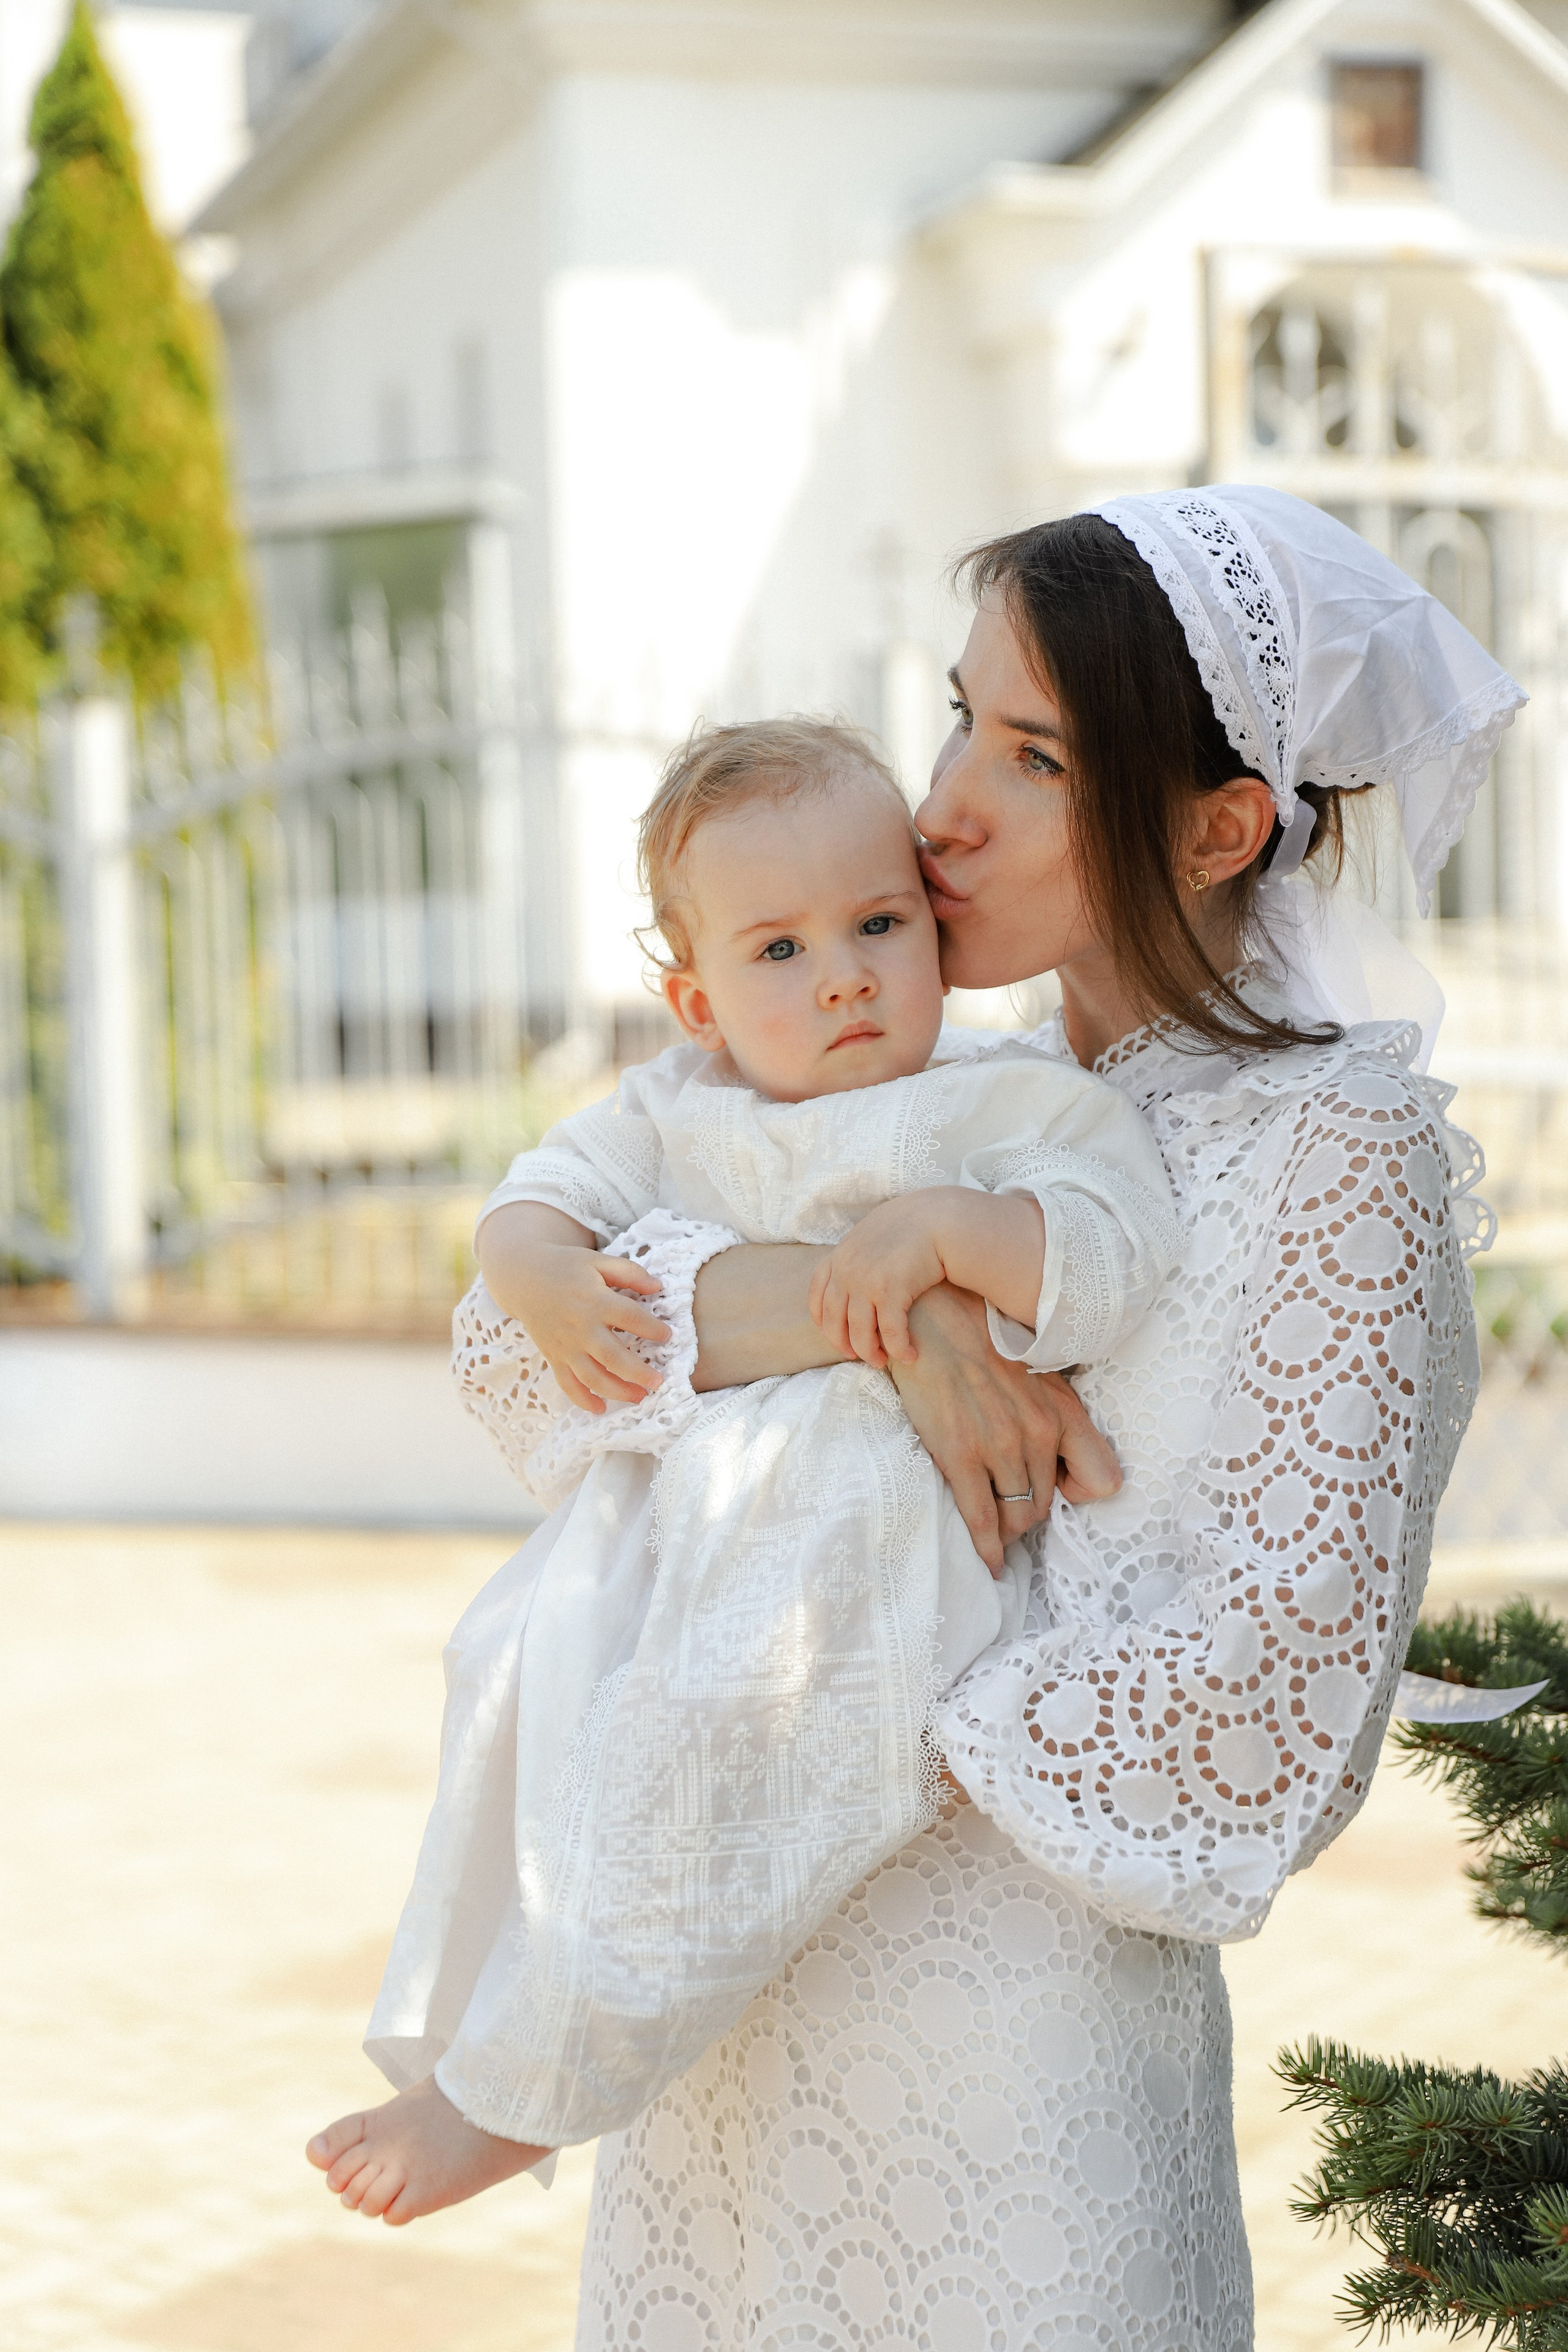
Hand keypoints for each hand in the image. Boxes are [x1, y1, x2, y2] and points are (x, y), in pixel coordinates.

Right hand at [508, 1244, 670, 1415]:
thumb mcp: (598, 1261)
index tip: (667, 1335)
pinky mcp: (554, 1357)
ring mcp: (566, 1346)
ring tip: (639, 1398)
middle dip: (639, 1373)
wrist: (522, 1279)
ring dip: (617, 1391)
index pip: (631, 1318)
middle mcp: (581, 1327)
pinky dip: (582, 1400)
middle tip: (659, 1382)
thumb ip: (630, 1272)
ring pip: (593, 1377)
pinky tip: (601, 1409)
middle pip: (614, 1357)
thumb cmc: (565, 1268)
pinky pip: (567, 1384)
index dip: (652, 1328)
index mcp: (595, 1300)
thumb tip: (658, 1287)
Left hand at [807, 1197, 946, 1367]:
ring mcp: (865, 1281)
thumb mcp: (873, 1233)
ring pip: (859, 1332)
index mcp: (840, 1256)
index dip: (824, 1323)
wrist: (941, 1218)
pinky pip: (889, 1332)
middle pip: (833, 1321)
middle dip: (843, 1344)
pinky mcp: (890, 1291)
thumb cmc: (913, 1224)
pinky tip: (909, 1355)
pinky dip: (898, 1349)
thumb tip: (857, 1276)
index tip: (836, 1336)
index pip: (817, 1297)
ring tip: (882, 1361)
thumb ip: (859, 1254)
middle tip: (859, 1356)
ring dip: (870, 1353)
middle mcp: (846, 1270)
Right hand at [887, 1286, 1119, 1571]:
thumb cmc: (981, 1344)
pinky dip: (987, 1548)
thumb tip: (1061, 1460)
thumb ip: (1057, 1415)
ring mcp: (998, 1446)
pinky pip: (981, 1519)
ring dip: (1008, 1530)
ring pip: (1018, 1518)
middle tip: (1010, 1509)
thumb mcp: (1037, 1373)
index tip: (1057, 1492)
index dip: (1079, 1493)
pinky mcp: (959, 1454)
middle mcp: (1038, 1432)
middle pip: (1048, 1504)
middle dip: (1031, 1513)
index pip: (1102, 1480)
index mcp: (1063, 1411)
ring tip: (996, 1529)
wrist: (931, 1319)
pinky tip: (989, 1562)